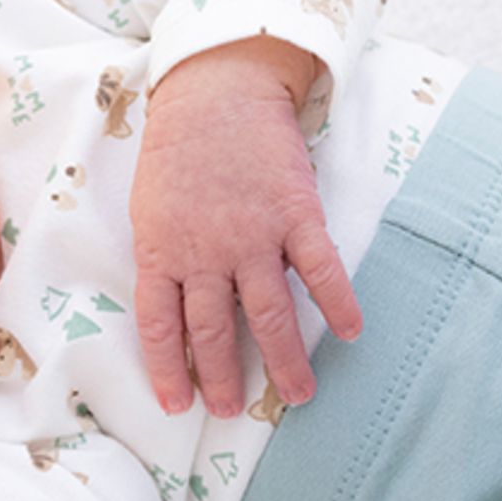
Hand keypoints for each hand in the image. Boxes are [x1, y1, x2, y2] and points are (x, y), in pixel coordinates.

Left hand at [130, 38, 361, 416]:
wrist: (217, 89)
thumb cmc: (178, 149)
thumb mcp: (150, 207)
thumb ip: (165, 257)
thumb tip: (180, 306)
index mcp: (162, 250)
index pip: (161, 326)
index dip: (169, 370)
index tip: (179, 405)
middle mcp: (206, 252)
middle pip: (215, 330)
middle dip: (224, 378)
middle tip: (234, 411)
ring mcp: (253, 236)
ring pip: (269, 314)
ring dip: (284, 361)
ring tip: (298, 396)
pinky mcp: (295, 214)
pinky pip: (321, 270)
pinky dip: (338, 303)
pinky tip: (351, 331)